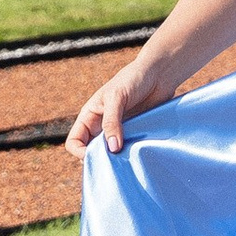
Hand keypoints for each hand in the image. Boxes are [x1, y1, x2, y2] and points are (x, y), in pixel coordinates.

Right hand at [65, 46, 179, 154]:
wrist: (160, 73)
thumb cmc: (134, 79)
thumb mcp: (117, 97)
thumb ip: (111, 122)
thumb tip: (112, 149)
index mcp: (90, 117)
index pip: (75, 142)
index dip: (80, 152)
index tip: (96, 156)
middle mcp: (101, 127)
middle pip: (92, 152)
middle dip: (100, 159)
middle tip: (115, 162)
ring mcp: (119, 132)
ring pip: (111, 154)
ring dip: (118, 159)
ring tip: (128, 159)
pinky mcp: (135, 134)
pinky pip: (129, 151)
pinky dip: (131, 155)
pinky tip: (139, 155)